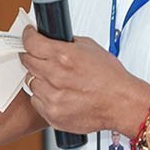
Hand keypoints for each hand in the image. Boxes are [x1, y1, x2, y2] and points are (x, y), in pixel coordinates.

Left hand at [19, 29, 149, 137]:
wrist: (122, 103)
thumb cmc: (111, 78)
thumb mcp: (90, 48)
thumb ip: (67, 43)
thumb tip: (51, 38)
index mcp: (64, 57)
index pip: (31, 43)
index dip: (28, 37)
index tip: (28, 36)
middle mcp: (55, 76)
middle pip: (26, 61)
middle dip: (33, 57)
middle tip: (42, 59)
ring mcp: (52, 97)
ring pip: (30, 82)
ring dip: (40, 79)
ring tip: (57, 81)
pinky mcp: (52, 114)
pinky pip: (36, 101)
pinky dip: (44, 97)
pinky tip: (59, 95)